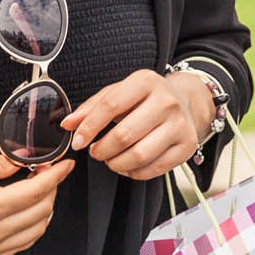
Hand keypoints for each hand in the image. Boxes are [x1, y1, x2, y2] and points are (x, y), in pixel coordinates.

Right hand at [0, 153, 74, 254]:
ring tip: (36, 189)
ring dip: (44, 209)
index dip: (56, 175)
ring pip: (35, 232)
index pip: (37, 191)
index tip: (66, 163)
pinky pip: (19, 246)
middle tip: (45, 171)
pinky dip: (31, 228)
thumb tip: (23, 160)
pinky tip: (24, 212)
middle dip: (51, 189)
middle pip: (42, 211)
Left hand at [64, 69, 214, 180]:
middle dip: (102, 150)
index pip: (111, 105)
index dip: (89, 127)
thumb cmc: (144, 99)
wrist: (184, 102)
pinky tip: (129, 164)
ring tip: (111, 159)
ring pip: (138, 156)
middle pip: (124, 135)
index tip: (77, 141)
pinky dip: (134, 172)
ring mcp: (180, 124)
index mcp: (146, 82)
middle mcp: (167, 101)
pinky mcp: (186, 145)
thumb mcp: (118, 93)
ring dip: (116, 164)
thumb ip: (91, 107)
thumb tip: (68, 124)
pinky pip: (153, 169)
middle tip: (96, 152)